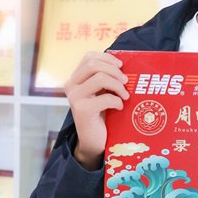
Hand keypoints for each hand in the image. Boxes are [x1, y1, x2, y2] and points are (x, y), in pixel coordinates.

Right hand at [64, 51, 128, 169]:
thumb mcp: (103, 91)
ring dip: (118, 85)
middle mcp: (71, 85)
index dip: (107, 58)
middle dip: (114, 71)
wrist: (94, 141)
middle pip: (93, 64)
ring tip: (125, 95)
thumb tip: (124, 64)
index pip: (89, 57)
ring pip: (100, 78)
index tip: (121, 66)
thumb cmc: (102, 114)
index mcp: (75, 78)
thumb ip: (107, 78)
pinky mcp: (82, 110)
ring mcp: (74, 98)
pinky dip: (117, 101)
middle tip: (126, 81)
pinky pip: (105, 98)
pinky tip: (119, 107)